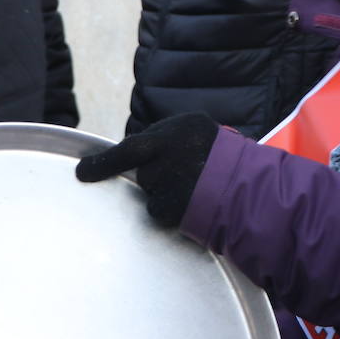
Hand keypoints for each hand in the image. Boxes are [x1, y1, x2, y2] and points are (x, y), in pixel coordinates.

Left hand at [76, 113, 220, 227]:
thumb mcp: (202, 139)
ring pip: (149, 187)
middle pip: (137, 162)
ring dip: (161, 192)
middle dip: (109, 167)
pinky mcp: (177, 199)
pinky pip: (158, 209)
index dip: (108, 158)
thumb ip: (170, 144)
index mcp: (185, 127)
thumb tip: (133, 154)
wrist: (256, 190)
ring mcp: (175, 173)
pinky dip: (168, 211)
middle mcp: (175, 146)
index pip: (137, 142)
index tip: (83, 169)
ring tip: (190, 191)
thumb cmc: (228, 164)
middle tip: (85, 172)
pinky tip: (189, 205)